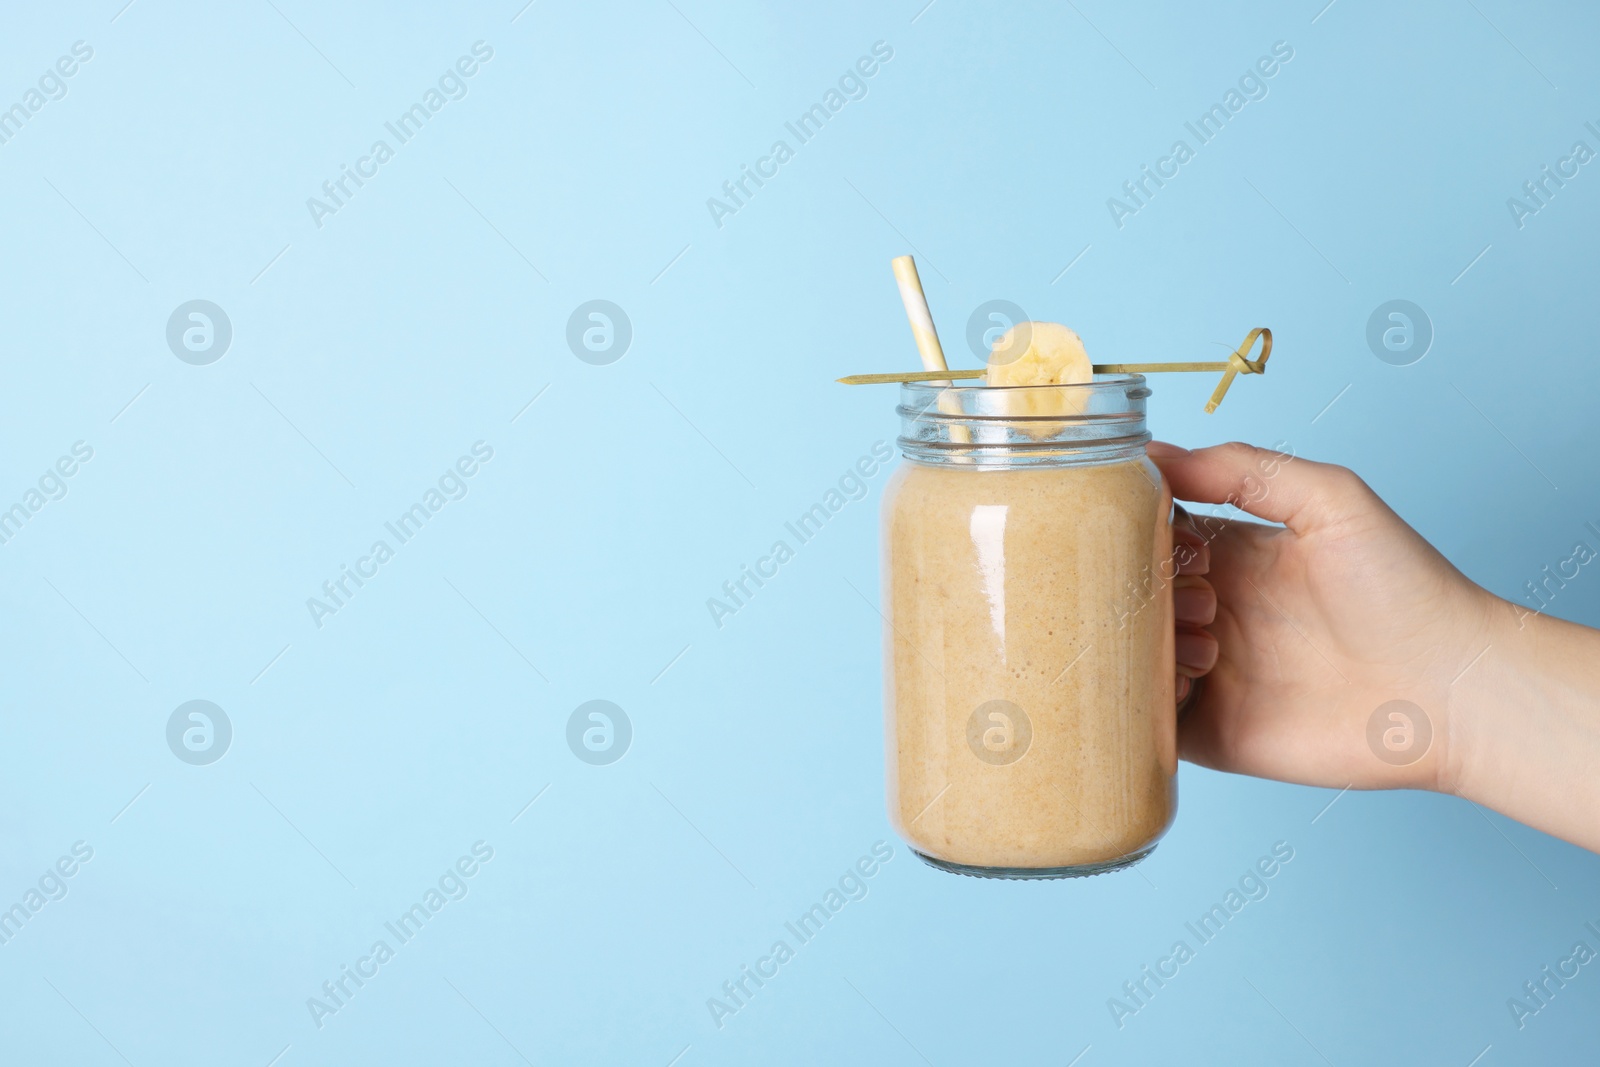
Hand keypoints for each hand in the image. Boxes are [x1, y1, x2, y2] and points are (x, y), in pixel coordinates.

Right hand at [1149, 441, 1498, 793]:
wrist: (1453, 691)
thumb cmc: (1407, 591)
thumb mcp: (1332, 500)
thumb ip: (1245, 469)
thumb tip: (1155, 454)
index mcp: (1234, 558)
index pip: (1155, 537)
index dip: (1137, 531)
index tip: (1144, 531)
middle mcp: (1214, 615)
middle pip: (1133, 596)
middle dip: (1139, 591)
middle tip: (1196, 597)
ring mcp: (1209, 675)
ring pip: (1130, 656)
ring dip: (1144, 645)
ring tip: (1205, 643)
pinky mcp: (1210, 731)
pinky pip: (1146, 719)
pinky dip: (1141, 702)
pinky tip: (1182, 683)